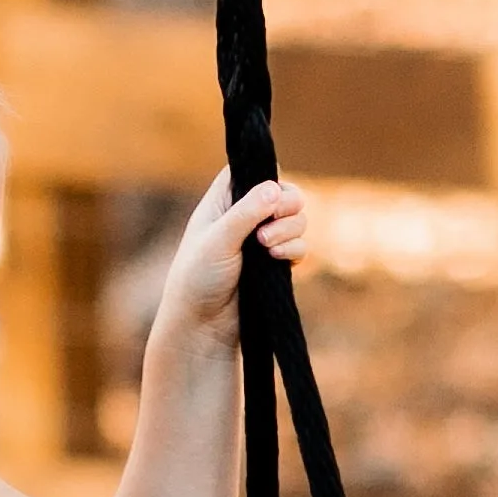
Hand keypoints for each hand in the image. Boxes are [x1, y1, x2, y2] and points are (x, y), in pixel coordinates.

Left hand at [152, 169, 308, 347]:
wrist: (202, 326)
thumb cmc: (198, 279)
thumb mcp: (218, 240)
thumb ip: (246, 213)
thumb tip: (275, 188)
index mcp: (223, 201)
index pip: (251, 170)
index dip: (265, 174)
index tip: (268, 190)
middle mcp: (244, 216)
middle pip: (284, 192)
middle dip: (287, 205)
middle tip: (273, 220)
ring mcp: (262, 240)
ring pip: (296, 219)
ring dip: (290, 229)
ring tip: (268, 247)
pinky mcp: (275, 263)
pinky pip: (299, 246)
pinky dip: (295, 249)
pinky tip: (278, 260)